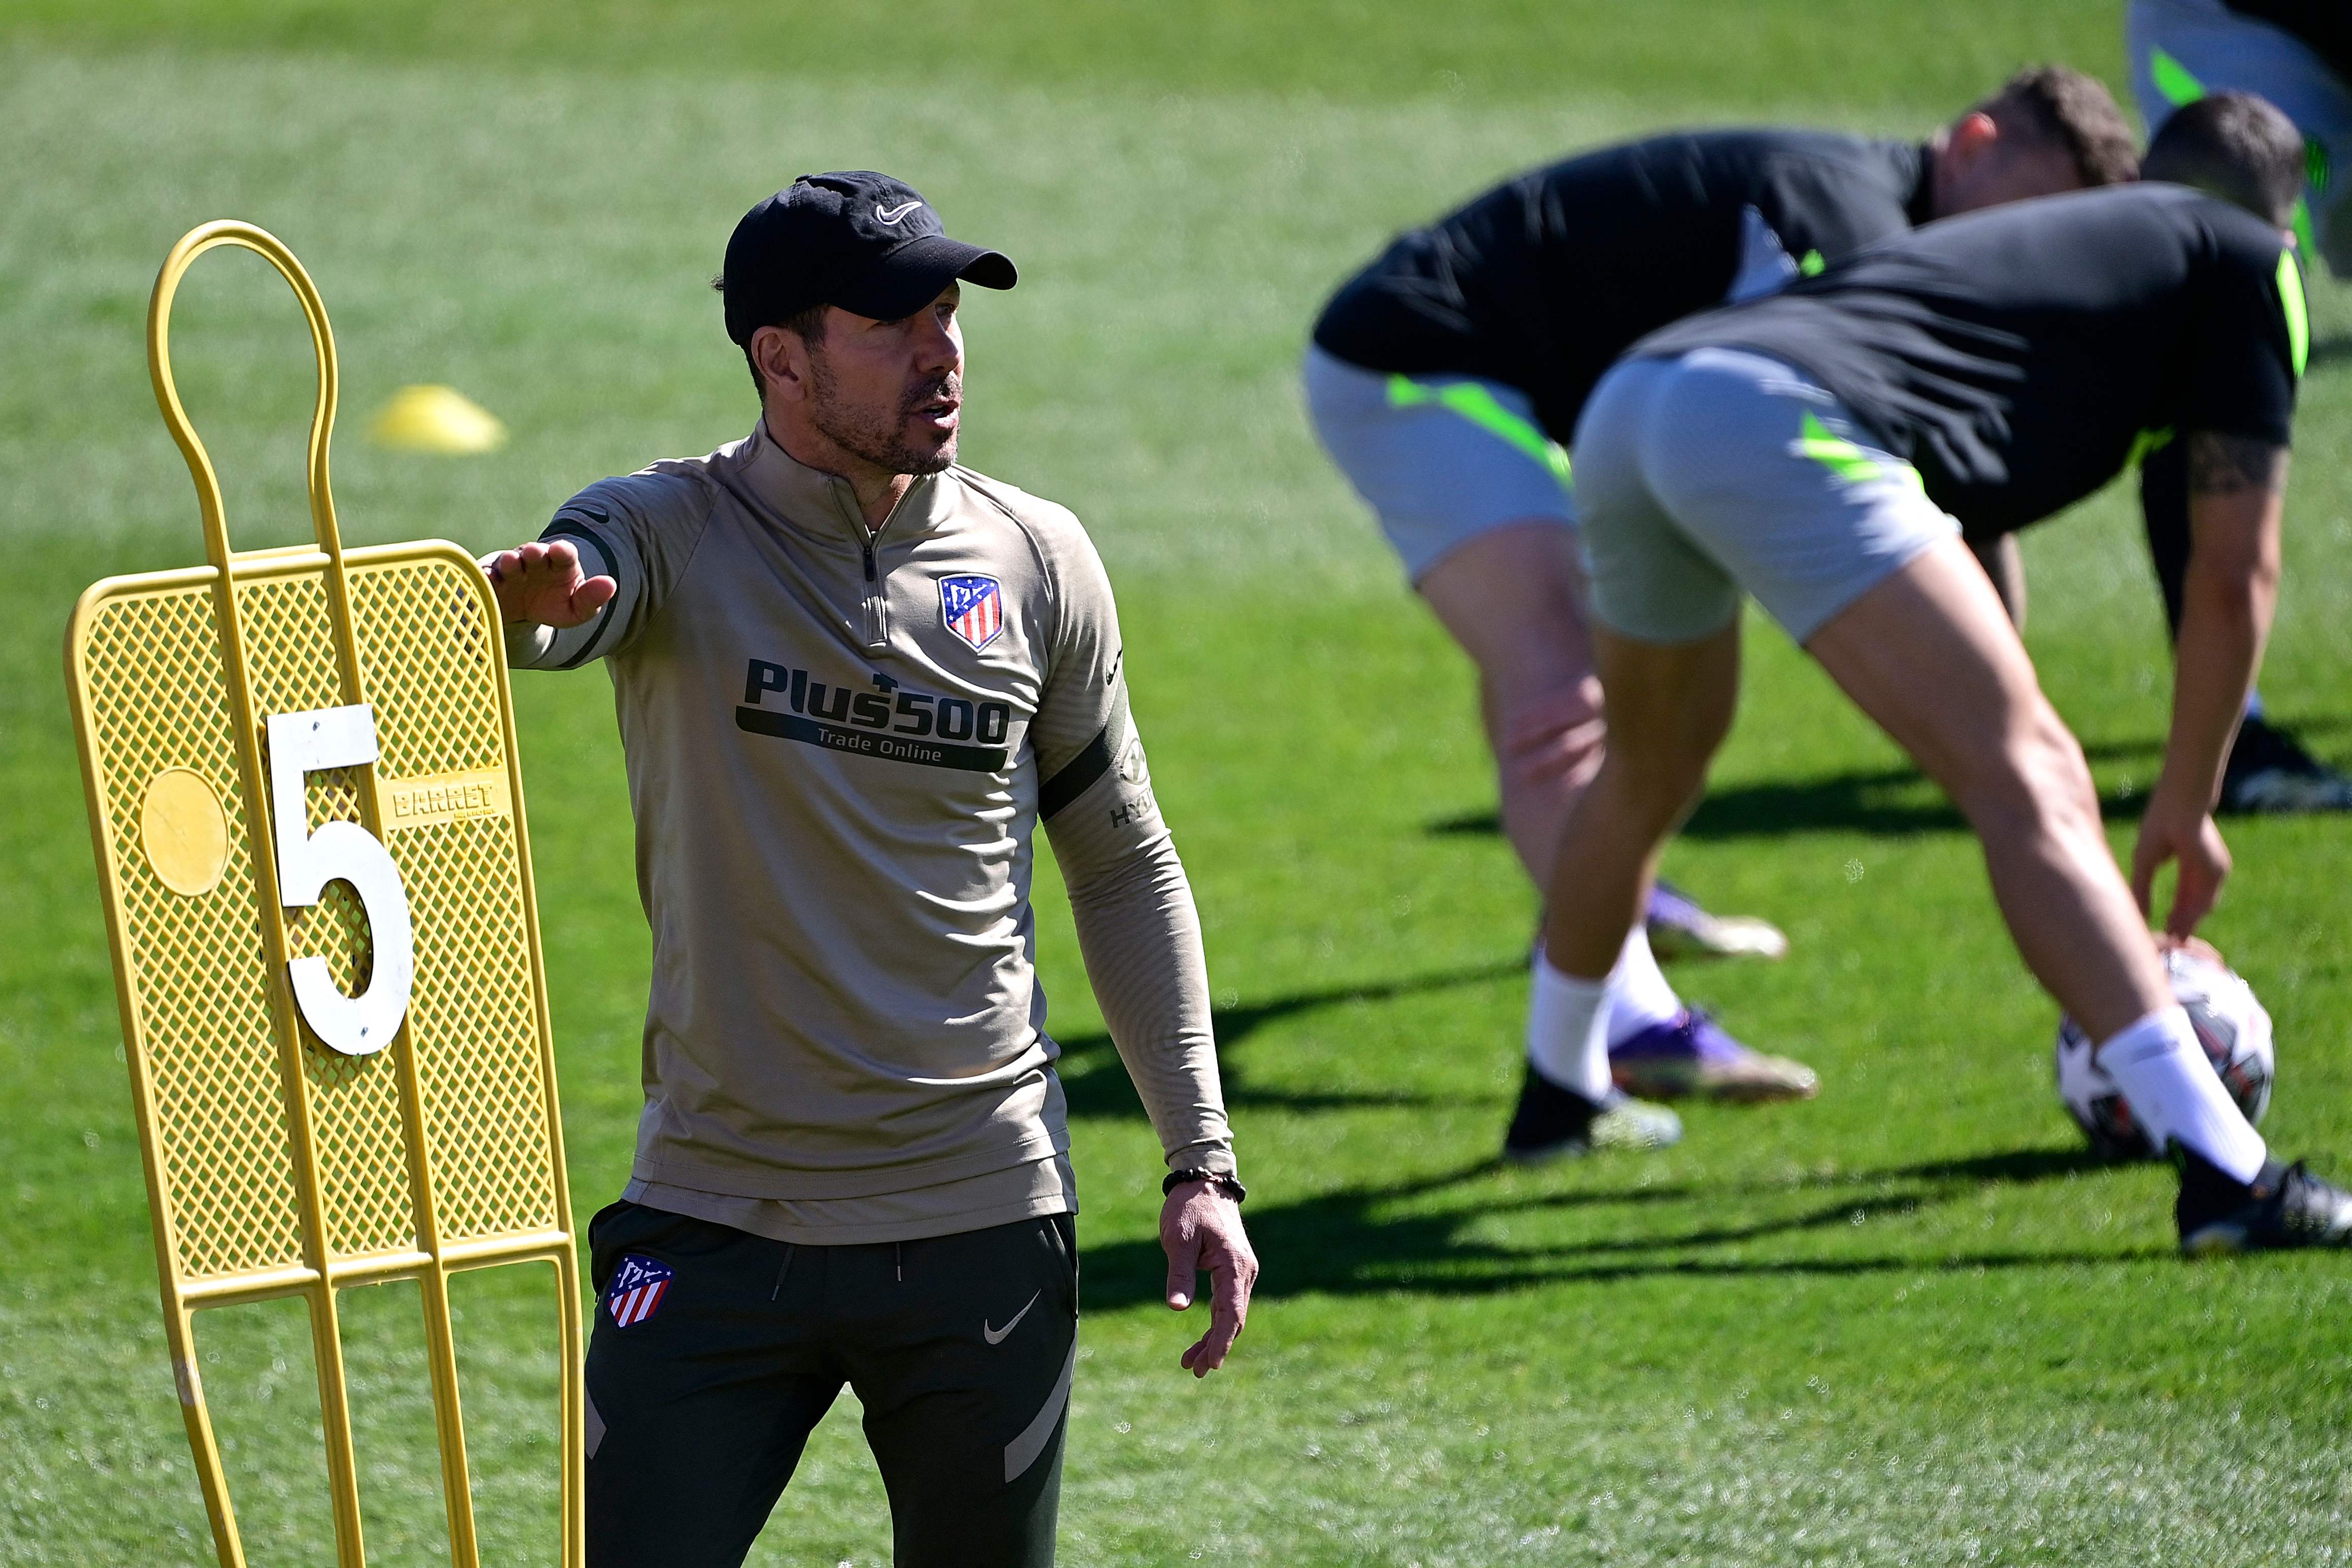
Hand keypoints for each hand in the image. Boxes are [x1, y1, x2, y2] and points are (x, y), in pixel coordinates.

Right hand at [483, 538, 615, 627]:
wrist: (525, 613)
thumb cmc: (555, 605)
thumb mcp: (576, 609)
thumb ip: (592, 598)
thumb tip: (611, 584)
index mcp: (560, 564)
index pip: (564, 553)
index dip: (562, 551)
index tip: (560, 551)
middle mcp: (534, 561)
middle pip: (535, 553)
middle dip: (534, 552)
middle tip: (533, 552)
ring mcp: (511, 568)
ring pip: (509, 561)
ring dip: (510, 562)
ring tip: (511, 564)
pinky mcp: (491, 580)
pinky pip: (486, 576)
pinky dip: (484, 577)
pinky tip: (486, 579)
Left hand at [1160, 1181, 1257, 1377]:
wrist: (1205, 1182)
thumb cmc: (1189, 1208)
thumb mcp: (1178, 1238)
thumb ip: (1179, 1273)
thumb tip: (1177, 1308)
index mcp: (1234, 1265)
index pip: (1231, 1312)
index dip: (1221, 1340)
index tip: (1211, 1363)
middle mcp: (1244, 1271)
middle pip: (1233, 1319)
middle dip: (1215, 1346)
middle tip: (1193, 1370)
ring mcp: (1242, 1271)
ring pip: (1231, 1314)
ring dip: (1214, 1338)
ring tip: (1191, 1363)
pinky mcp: (1234, 1270)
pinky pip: (1228, 1303)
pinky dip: (1216, 1322)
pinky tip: (1201, 1339)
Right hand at [2131, 789, 2230, 937]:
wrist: (2180, 806)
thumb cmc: (2159, 825)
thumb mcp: (2144, 861)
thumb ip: (2142, 887)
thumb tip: (2137, 911)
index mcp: (2188, 863)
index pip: (2183, 894)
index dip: (2174, 913)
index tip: (2164, 930)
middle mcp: (2203, 870)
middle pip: (2193, 903)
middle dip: (2181, 923)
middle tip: (2170, 943)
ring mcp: (2212, 871)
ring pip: (2200, 905)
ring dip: (2186, 924)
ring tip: (2173, 940)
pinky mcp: (2215, 871)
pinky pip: (2204, 900)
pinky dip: (2191, 916)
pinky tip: (2179, 927)